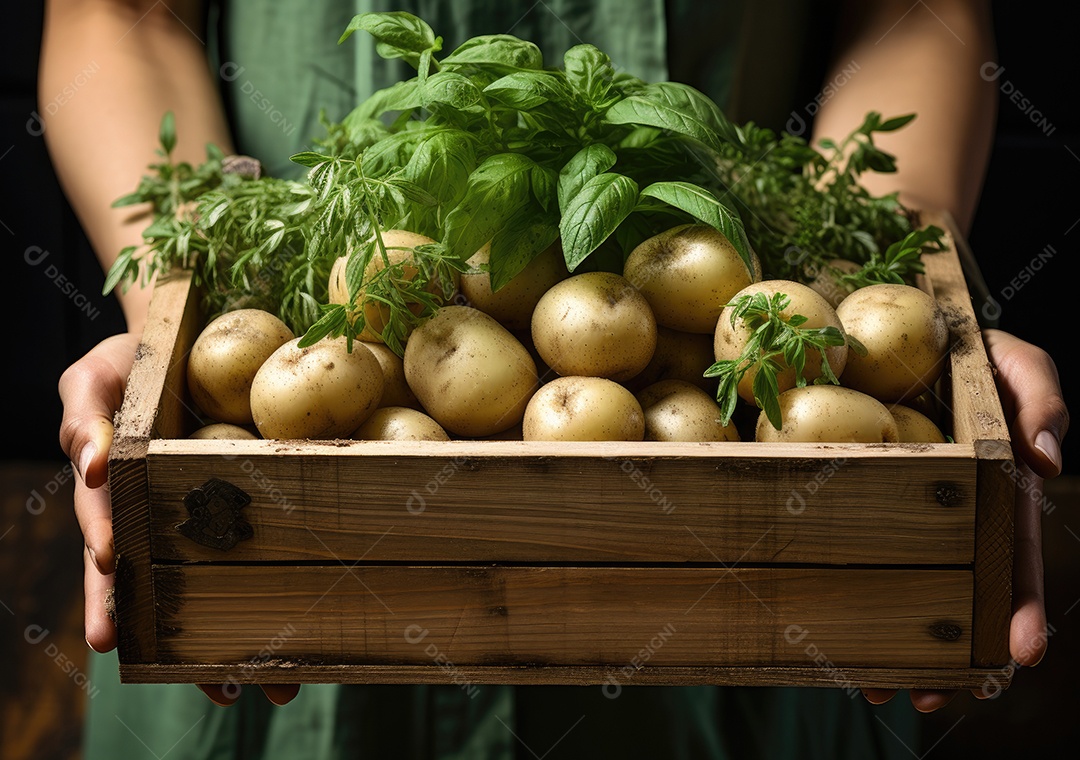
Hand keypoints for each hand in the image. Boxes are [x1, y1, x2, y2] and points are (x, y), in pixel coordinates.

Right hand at [59, 332, 299, 706]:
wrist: (183, 340)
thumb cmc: (129, 362)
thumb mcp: (92, 381)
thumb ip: (84, 418)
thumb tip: (91, 466)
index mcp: (117, 501)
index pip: (111, 554)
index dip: (110, 596)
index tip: (113, 638)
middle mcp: (159, 519)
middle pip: (172, 595)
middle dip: (189, 648)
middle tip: (219, 694)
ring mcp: (202, 515)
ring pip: (220, 585)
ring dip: (244, 636)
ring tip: (274, 685)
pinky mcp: (246, 500)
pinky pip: (261, 545)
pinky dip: (278, 585)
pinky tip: (308, 624)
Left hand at [862, 329, 1067, 711]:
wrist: (911, 335)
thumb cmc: (975, 351)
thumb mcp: (1018, 365)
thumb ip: (1042, 401)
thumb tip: (1046, 461)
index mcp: (998, 494)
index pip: (1014, 558)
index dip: (1020, 606)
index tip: (1020, 654)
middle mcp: (955, 516)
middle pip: (958, 594)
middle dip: (952, 653)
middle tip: (931, 699)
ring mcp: (908, 515)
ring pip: (907, 588)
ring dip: (897, 643)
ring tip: (878, 689)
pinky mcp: (862, 505)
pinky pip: (856, 552)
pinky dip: (853, 594)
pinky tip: (834, 637)